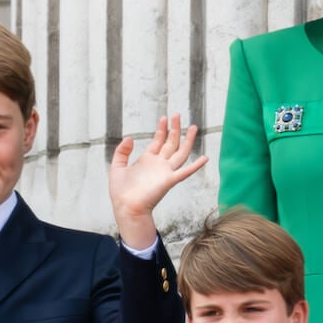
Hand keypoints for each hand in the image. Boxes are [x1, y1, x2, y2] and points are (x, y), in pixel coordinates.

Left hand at [109, 114, 208, 248]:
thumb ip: (122, 152)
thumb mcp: (117, 167)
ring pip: (180, 153)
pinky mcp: (169, 181)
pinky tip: (205, 158)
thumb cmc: (121, 192)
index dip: (161, 129)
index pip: (158, 141)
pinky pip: (185, 172)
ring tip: (193, 127)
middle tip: (177, 115)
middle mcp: (159, 164)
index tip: (164, 117)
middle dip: (174, 129)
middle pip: (171, 143)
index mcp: (147, 160)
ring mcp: (165, 172)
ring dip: (187, 140)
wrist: (126, 207)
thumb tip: (130, 138)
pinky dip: (196, 166)